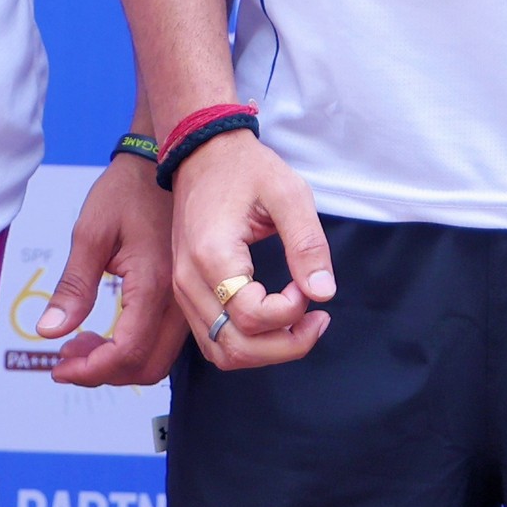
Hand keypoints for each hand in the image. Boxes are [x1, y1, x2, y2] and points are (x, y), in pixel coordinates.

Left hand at [38, 154, 185, 386]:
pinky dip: (134, 350)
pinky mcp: (185, 297)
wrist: (164, 160)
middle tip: (66, 356)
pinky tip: (105, 332)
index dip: (90, 370)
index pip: (127, 352)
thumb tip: (49, 333)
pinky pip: (165, 342)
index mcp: (155, 283)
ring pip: (159, 360)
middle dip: (103, 372)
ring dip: (118, 364)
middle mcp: (179, 299)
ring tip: (80, 344)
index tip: (57, 367)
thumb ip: (73, 286)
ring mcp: (187, 300)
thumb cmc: (126, 190)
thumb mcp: (91, 232)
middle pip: (147, 367)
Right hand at [167, 133, 335, 369]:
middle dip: (285, 346)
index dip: (290, 311)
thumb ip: (307, 243)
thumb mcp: (289, 193)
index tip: (307, 284)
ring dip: (267, 351)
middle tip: (318, 318)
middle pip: (235, 347)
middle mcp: (189, 281)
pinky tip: (276, 320)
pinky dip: (248, 342)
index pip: (251, 316)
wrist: (204, 155)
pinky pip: (214, 339)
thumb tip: (323, 292)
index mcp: (212, 255)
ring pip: (222, 352)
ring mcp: (183, 290)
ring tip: (302, 324)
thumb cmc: (247, 169)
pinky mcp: (187, 293)